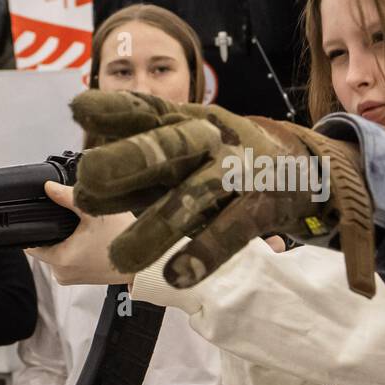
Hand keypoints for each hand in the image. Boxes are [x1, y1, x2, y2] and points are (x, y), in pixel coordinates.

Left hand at [25, 181, 136, 284]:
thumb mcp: (95, 212)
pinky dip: (75, 250)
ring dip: (65, 241)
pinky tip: (89, 241)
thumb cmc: (122, 240)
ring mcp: (72, 278)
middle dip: (55, 232)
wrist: (145, 263)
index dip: (35, 227)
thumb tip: (48, 188)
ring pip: (57, 253)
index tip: (44, 216)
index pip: (31, 244)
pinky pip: (69, 261)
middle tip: (73, 221)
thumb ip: (67, 198)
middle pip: (45, 247)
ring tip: (84, 231)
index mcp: (60, 259)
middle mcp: (62, 273)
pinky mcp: (82, 278)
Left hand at [70, 90, 375, 295]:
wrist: (306, 168)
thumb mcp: (185, 146)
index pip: (144, 111)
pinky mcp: (260, 207)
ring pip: (192, 198)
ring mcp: (235, 173)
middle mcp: (208, 141)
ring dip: (156, 227)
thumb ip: (138, 156)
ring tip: (121, 258)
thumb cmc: (226, 159)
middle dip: (128, 160)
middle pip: (166, 147)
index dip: (113, 109)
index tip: (78, 109)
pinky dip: (204, 253)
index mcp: (184, 123)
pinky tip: (177, 275)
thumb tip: (81, 173)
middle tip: (88, 177)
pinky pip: (230, 231)